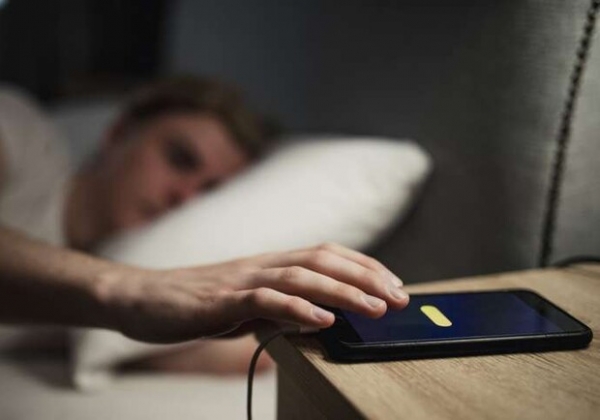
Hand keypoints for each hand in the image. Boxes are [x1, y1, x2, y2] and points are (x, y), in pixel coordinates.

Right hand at [99, 243, 408, 342]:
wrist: (142, 298)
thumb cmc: (195, 303)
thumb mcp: (246, 304)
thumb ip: (279, 305)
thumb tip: (315, 317)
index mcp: (269, 264)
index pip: (326, 254)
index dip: (363, 265)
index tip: (393, 284)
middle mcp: (261, 265)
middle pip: (323, 260)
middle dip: (366, 276)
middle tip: (399, 297)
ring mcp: (241, 280)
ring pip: (301, 276)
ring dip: (342, 292)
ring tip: (374, 308)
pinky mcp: (220, 300)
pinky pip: (264, 300)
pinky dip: (297, 307)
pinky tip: (322, 319)